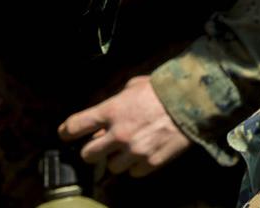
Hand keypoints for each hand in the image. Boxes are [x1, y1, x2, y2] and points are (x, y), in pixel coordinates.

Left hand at [58, 76, 190, 176]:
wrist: (193, 101)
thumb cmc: (163, 89)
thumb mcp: (134, 86)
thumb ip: (116, 102)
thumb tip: (107, 115)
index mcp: (111, 111)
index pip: (75, 126)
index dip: (67, 132)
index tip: (68, 135)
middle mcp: (119, 134)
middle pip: (88, 155)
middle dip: (93, 151)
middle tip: (101, 146)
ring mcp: (135, 150)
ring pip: (112, 167)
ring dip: (117, 159)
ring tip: (129, 149)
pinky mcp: (151, 162)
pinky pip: (134, 173)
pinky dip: (137, 166)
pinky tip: (145, 154)